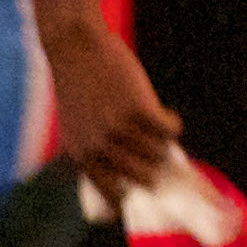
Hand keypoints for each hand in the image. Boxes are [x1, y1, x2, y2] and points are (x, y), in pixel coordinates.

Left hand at [45, 20, 180, 191]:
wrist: (74, 47)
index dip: (133, 199)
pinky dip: (173, 123)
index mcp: (82, 156)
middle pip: (145, 177)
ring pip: (160, 152)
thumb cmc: (79, 87)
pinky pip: (170, 130)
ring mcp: (119, 129)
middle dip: (156, 168)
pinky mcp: (139, 109)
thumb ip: (98, 152)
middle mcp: (99, 147)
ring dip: (163, 142)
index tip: (147, 197)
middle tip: (158, 154)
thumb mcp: (78, 126)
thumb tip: (138, 177)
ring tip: (156, 125)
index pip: (112, 195)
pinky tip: (166, 114)